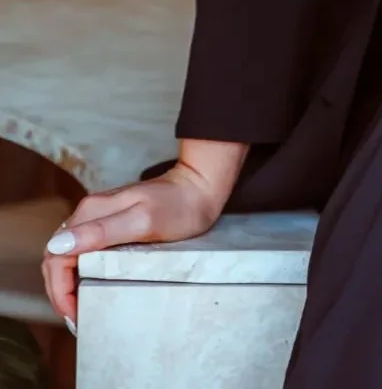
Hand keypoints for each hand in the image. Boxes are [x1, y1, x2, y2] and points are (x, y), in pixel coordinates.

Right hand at [41, 161, 225, 332]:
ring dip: (67, 284)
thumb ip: (101, 232)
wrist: (200, 187)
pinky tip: (90, 288)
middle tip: (76, 319)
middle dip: (60, 291)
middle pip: (57, 256)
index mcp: (91, 212)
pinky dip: (80, 274)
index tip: (74, 314)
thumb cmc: (178, 205)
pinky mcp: (111, 223)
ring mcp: (100, 217)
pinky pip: (84, 251)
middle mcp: (90, 212)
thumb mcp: (142, 221)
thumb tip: (59, 245)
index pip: (56, 255)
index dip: (59, 289)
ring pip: (68, 255)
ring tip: (80, 310)